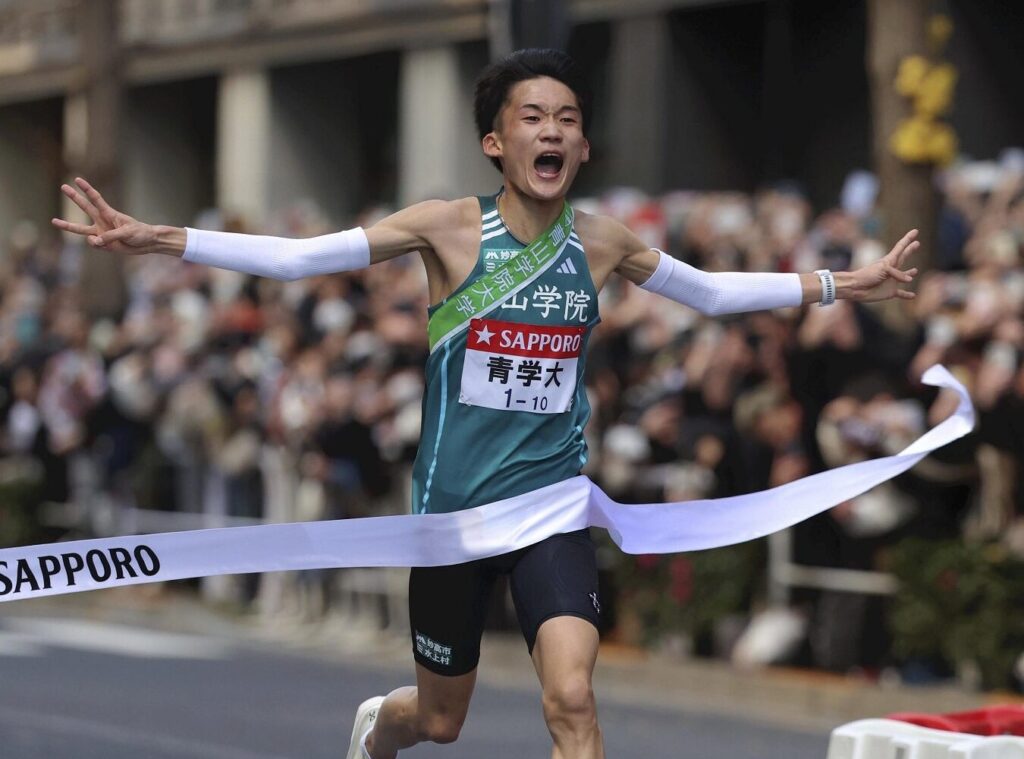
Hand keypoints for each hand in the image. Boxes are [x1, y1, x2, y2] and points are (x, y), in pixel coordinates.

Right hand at [51, 177, 171, 255]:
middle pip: (84, 207)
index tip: (77, 179)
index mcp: (109, 214)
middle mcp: (102, 221)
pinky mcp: (102, 244)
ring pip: (80, 229)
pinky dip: (97, 246)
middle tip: (63, 186)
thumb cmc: (140, 233)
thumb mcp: (127, 232)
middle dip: (74, 197)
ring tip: (54, 221)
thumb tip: (94, 242)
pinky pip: (93, 245)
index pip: (96, 199)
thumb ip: (110, 236)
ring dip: (67, 226)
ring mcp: (100, 232)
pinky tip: (107, 246)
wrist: (147, 244)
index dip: (86, 189)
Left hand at [837, 229, 919, 302]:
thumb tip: (909, 280)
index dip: (908, 239)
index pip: (901, 247)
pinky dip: (907, 295)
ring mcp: (892, 281)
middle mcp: (892, 270)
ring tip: (915, 270)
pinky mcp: (890, 292)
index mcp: (889, 261)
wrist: (856, 288)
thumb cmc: (867, 275)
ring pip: (904, 276)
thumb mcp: (883, 269)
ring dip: (909, 273)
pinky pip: (902, 294)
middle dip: (910, 250)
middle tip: (917, 243)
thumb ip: (897, 273)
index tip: (915, 231)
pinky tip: (913, 295)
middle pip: (904, 257)